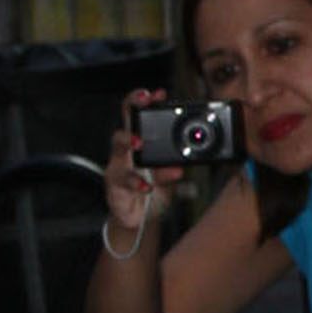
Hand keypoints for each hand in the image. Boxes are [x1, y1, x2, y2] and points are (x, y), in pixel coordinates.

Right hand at [104, 87, 176, 229]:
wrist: (139, 220)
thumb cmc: (151, 191)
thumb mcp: (168, 175)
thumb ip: (177, 162)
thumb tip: (197, 151)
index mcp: (138, 143)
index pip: (137, 115)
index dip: (144, 101)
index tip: (159, 93)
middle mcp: (124, 152)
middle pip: (124, 123)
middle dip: (132, 108)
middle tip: (144, 100)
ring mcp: (117, 168)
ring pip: (118, 150)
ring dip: (129, 142)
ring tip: (140, 142)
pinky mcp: (114, 188)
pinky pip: (123, 182)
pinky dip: (137, 183)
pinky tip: (147, 186)